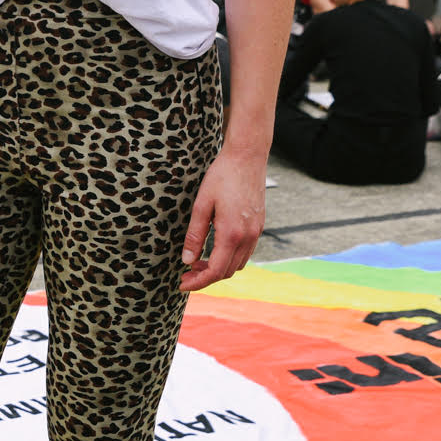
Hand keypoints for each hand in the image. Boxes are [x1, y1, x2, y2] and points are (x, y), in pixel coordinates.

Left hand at [179, 146, 265, 292]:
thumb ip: (194, 235)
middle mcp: (247, 237)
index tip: (182, 284)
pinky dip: (229, 258)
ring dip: (217, 268)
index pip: (215, 271)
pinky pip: (245, 252)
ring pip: (237, 264)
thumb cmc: (222, 176)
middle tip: (185, 273)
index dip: (197, 282)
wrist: (248, 157)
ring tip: (197, 262)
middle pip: (227, 271)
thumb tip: (186, 260)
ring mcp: (256, 232)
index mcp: (231, 234)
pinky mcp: (259, 226)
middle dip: (205, 277)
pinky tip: (214, 249)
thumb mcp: (201, 204)